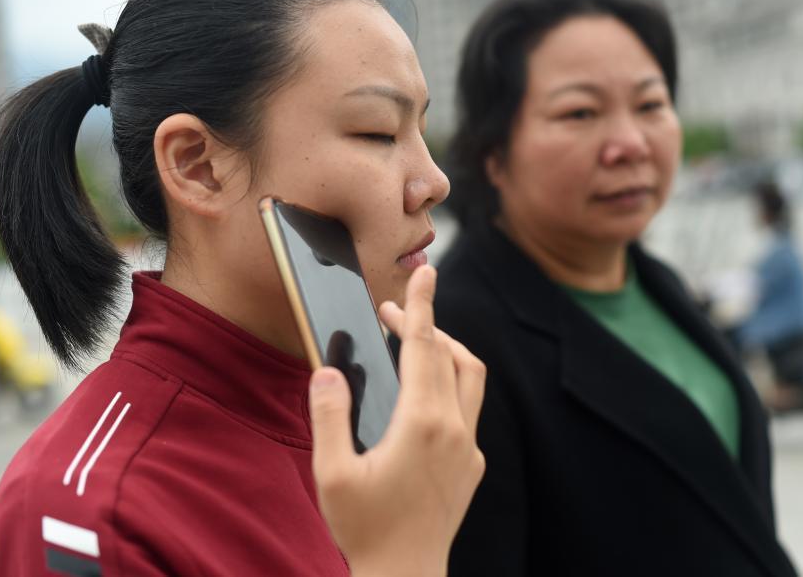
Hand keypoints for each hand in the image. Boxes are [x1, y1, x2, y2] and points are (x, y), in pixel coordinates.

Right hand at [308, 264, 485, 576]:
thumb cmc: (365, 529)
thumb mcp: (331, 473)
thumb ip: (329, 416)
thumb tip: (328, 371)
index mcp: (422, 423)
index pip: (424, 347)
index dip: (421, 306)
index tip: (426, 272)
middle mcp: (454, 429)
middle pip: (449, 355)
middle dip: (423, 325)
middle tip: (391, 314)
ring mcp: (469, 448)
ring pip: (470, 379)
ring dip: (446, 352)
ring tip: (413, 345)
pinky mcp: (474, 465)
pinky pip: (468, 409)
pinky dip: (450, 386)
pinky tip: (421, 399)